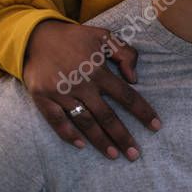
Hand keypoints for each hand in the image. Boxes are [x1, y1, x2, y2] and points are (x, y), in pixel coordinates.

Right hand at [22, 20, 160, 159]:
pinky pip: (56, 120)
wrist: (35, 36)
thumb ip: (125, 53)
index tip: (156, 126)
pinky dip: (68, 134)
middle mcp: (82, 84)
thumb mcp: (104, 36)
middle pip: (107, 115)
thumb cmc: (74, 37)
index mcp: (98, 70)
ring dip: (100, 140)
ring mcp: (61, 92)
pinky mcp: (42, 97)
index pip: (126, 95)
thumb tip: (134, 79)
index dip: (142, 111)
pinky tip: (81, 146)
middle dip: (123, 136)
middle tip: (135, 154)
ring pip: (85, 122)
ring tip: (114, 155)